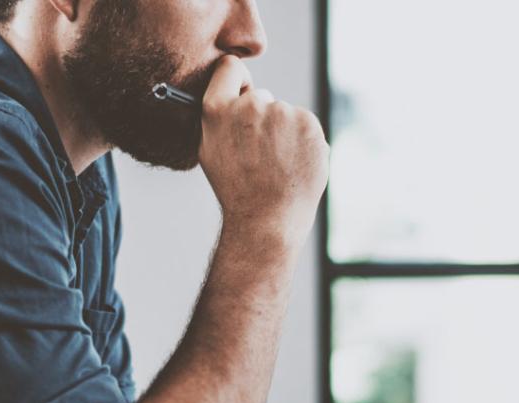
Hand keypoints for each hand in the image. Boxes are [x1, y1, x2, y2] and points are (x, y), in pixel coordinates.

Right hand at [197, 55, 328, 247]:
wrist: (267, 219)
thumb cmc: (236, 191)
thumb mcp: (210, 151)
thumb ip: (218, 118)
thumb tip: (231, 96)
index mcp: (218, 110)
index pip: (229, 68)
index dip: (237, 80)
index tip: (242, 94)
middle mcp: (250, 105)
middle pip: (261, 97)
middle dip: (262, 118)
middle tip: (260, 153)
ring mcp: (282, 112)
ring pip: (286, 114)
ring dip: (285, 133)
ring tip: (277, 165)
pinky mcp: (308, 123)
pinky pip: (305, 125)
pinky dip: (304, 142)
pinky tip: (294, 165)